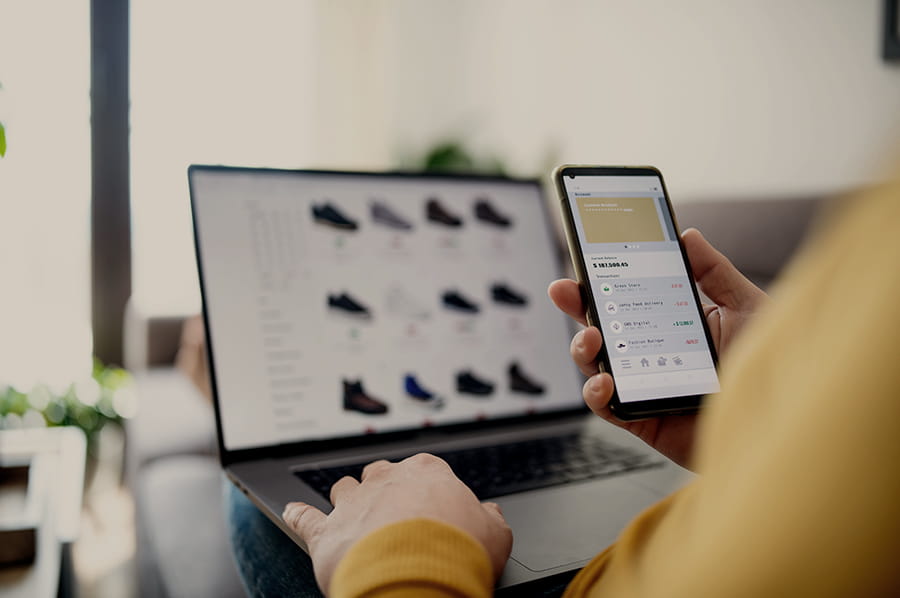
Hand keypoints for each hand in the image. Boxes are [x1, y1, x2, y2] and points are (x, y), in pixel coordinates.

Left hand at [283, 453, 512, 593]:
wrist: (417, 580)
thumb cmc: (459, 553)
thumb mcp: (496, 535)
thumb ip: (491, 518)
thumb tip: (490, 513)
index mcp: (427, 472)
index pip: (424, 469)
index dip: (427, 490)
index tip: (432, 507)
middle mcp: (386, 479)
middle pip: (380, 474)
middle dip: (385, 490)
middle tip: (395, 516)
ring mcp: (353, 503)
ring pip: (343, 488)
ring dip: (347, 500)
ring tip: (352, 516)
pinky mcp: (325, 532)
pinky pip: (303, 518)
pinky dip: (297, 516)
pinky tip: (292, 513)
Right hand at [548, 228, 767, 467]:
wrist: (785, 425)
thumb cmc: (774, 369)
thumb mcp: (748, 309)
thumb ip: (716, 273)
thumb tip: (688, 235)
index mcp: (672, 322)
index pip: (628, 296)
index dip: (601, 279)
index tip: (585, 259)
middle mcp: (652, 352)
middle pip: (603, 325)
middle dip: (577, 306)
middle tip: (564, 290)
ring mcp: (644, 384)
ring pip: (596, 364)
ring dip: (582, 347)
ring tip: (593, 339)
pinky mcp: (643, 418)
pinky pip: (607, 407)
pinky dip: (596, 393)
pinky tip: (606, 381)